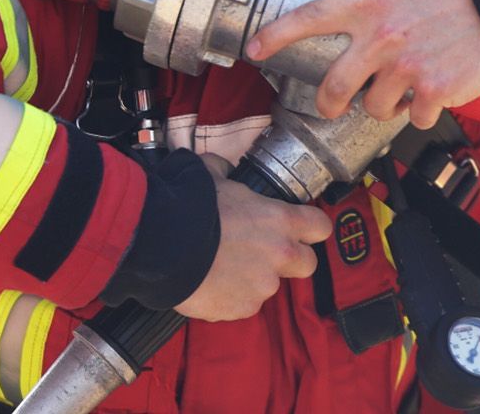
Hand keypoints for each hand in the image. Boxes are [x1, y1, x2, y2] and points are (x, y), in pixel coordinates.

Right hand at [173, 155, 331, 321]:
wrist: (160, 245)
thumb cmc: (187, 205)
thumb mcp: (211, 173)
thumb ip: (226, 173)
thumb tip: (223, 171)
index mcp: (279, 219)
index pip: (320, 226)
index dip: (310, 227)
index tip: (300, 229)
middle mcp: (280, 254)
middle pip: (308, 264)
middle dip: (291, 260)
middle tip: (263, 253)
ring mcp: (262, 286)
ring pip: (268, 285)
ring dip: (252, 278)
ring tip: (221, 267)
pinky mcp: (242, 309)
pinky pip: (242, 304)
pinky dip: (230, 297)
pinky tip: (209, 283)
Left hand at [245, 0, 479, 129]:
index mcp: (370, 5)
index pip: (310, 18)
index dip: (275, 35)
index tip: (253, 49)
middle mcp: (382, 37)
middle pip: (334, 85)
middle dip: (330, 102)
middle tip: (335, 105)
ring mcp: (407, 66)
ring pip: (375, 107)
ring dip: (387, 104)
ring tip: (405, 88)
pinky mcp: (433, 89)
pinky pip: (413, 118)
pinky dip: (421, 112)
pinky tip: (433, 95)